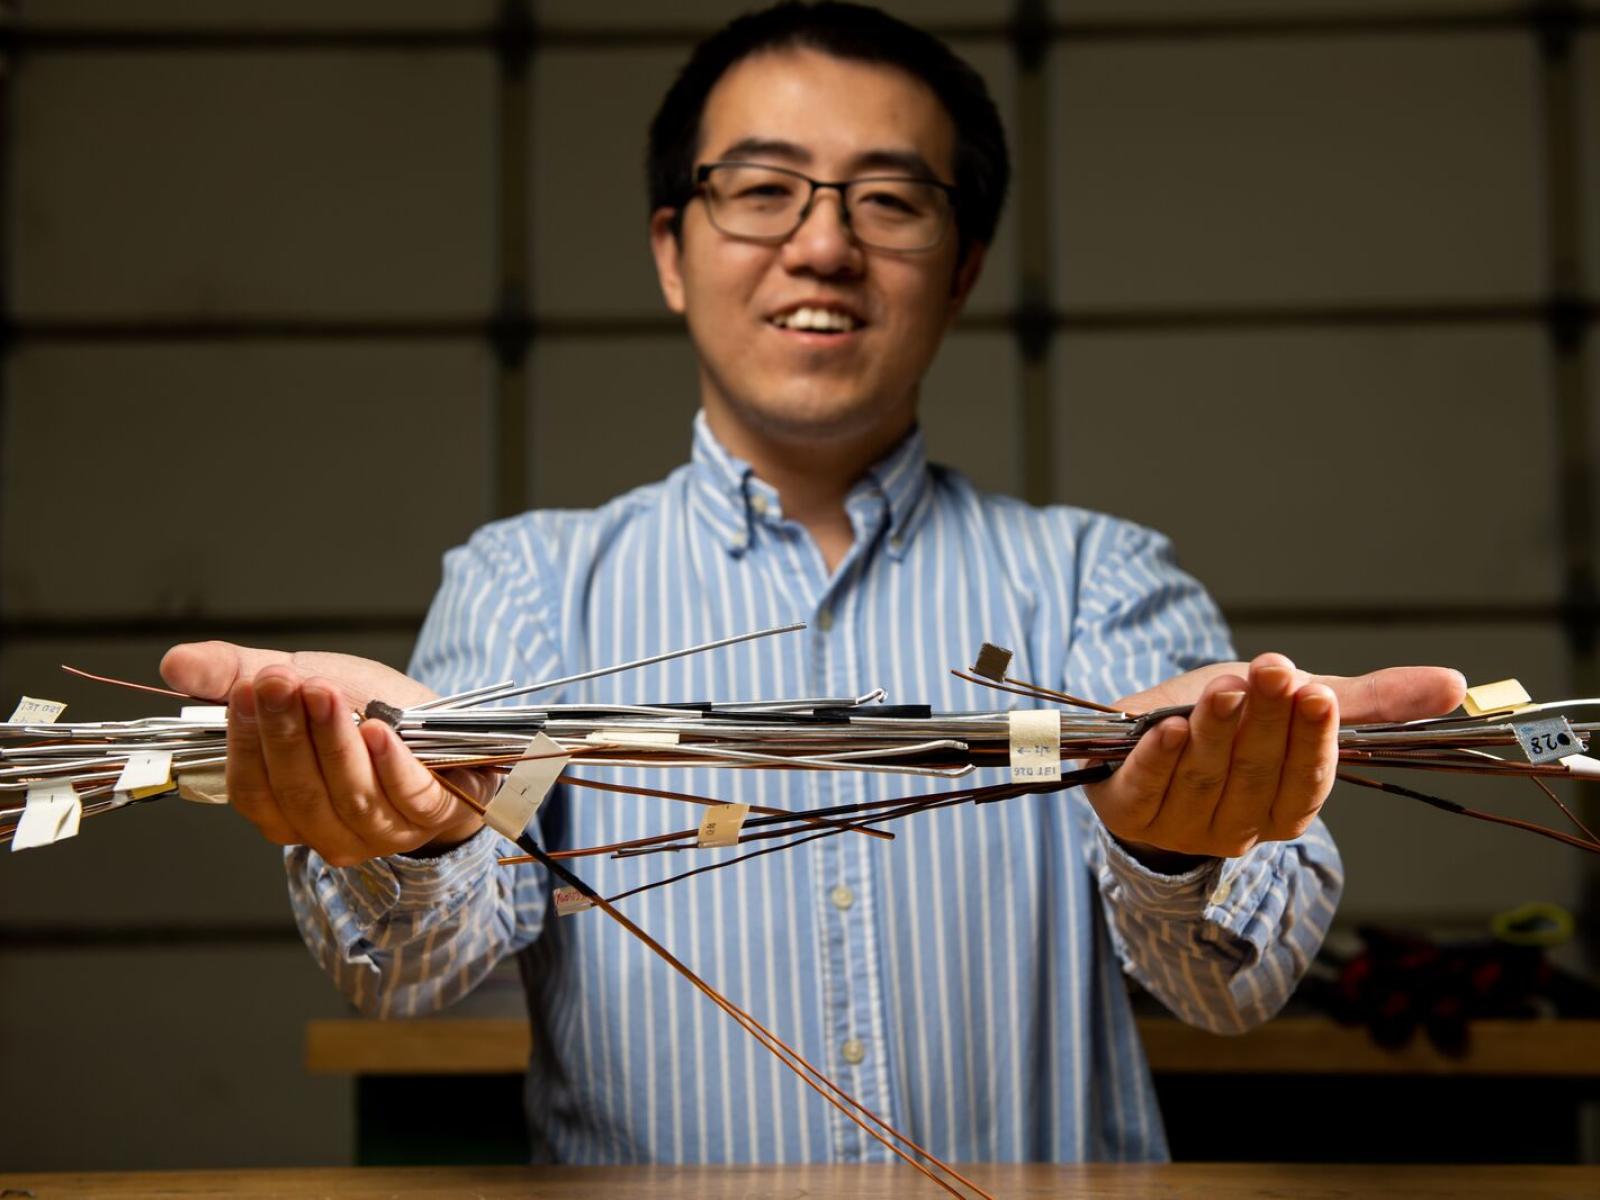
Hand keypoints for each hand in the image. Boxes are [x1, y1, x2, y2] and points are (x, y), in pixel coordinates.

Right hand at [160, 642, 487, 864]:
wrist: (443, 728)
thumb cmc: (366, 711)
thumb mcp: (302, 683)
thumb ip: (238, 675)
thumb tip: (174, 664)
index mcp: (286, 810)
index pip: (251, 791)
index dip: (245, 743)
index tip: (246, 688)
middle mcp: (329, 832)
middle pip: (297, 793)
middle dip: (286, 733)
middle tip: (278, 680)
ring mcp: (382, 830)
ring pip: (349, 796)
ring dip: (333, 742)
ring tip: (324, 692)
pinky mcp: (433, 814)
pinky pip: (407, 797)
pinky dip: (390, 764)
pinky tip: (378, 729)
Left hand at [1083, 653, 1466, 863]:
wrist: (1144, 738)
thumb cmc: (1230, 720)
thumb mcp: (1292, 704)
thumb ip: (1368, 700)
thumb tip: (1457, 686)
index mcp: (1285, 807)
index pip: (1308, 781)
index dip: (1313, 741)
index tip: (1317, 694)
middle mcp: (1236, 826)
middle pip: (1256, 775)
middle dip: (1267, 722)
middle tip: (1274, 670)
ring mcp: (1180, 824)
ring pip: (1205, 778)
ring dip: (1217, 732)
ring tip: (1227, 687)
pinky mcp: (1128, 810)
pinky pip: (1146, 789)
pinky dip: (1158, 759)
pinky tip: (1167, 728)